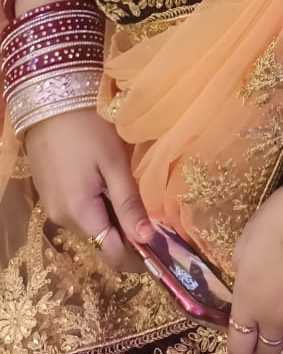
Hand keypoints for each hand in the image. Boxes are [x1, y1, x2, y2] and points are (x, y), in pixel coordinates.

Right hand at [25, 108, 153, 270]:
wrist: (50, 98)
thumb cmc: (87, 126)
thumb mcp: (114, 162)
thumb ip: (128, 203)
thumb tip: (147, 240)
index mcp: (80, 213)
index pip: (112, 253)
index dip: (139, 255)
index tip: (163, 245)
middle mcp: (61, 218)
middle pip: (101, 239)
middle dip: (127, 233)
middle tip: (153, 213)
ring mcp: (52, 206)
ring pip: (89, 224)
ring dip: (111, 216)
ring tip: (130, 192)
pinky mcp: (48, 192)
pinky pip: (77, 209)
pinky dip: (95, 203)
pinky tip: (106, 181)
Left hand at [228, 151, 282, 353]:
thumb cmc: (282, 218)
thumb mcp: (249, 235)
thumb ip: (243, 265)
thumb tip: (246, 278)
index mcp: (248, 301)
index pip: (239, 345)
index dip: (241, 348)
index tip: (244, 346)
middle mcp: (273, 320)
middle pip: (266, 351)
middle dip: (264, 345)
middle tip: (268, 334)